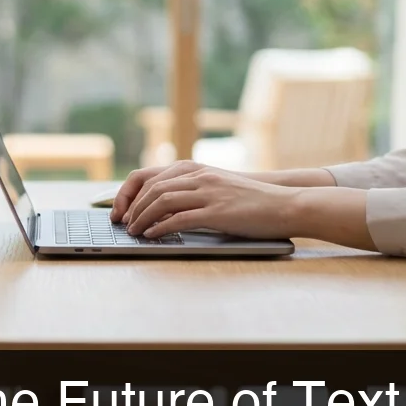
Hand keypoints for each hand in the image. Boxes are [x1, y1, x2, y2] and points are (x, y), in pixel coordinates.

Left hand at [113, 161, 295, 239]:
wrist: (285, 204)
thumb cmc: (252, 202)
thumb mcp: (219, 188)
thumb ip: (193, 192)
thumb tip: (163, 209)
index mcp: (197, 170)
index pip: (150, 176)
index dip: (129, 193)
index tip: (120, 209)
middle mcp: (200, 177)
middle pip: (152, 188)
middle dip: (131, 207)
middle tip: (123, 224)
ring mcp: (209, 193)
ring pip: (162, 201)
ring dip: (142, 217)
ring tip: (134, 231)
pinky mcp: (218, 212)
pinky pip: (180, 218)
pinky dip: (161, 227)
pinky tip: (152, 236)